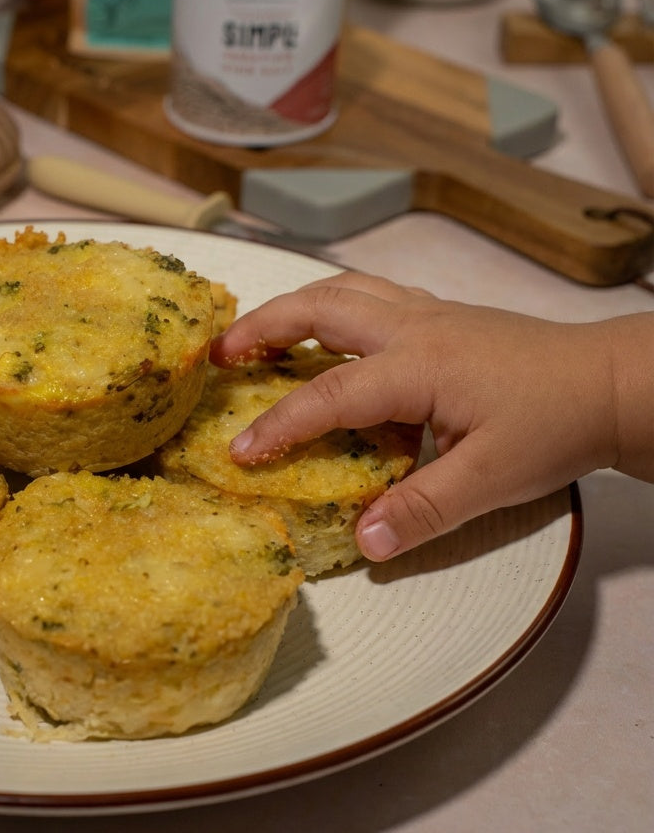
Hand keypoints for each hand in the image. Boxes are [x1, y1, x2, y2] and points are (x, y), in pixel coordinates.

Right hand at [211, 272, 649, 560]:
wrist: (614, 382)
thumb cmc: (557, 424)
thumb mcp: (492, 479)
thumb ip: (423, 508)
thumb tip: (364, 543)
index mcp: (417, 365)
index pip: (327, 394)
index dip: (277, 425)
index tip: (238, 453)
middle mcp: (412, 327)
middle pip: (318, 308)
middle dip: (260, 328)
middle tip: (218, 355)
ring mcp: (428, 314)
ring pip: (342, 290)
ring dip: (291, 307)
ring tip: (256, 335)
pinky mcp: (441, 316)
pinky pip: (369, 295)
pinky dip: (331, 305)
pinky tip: (326, 333)